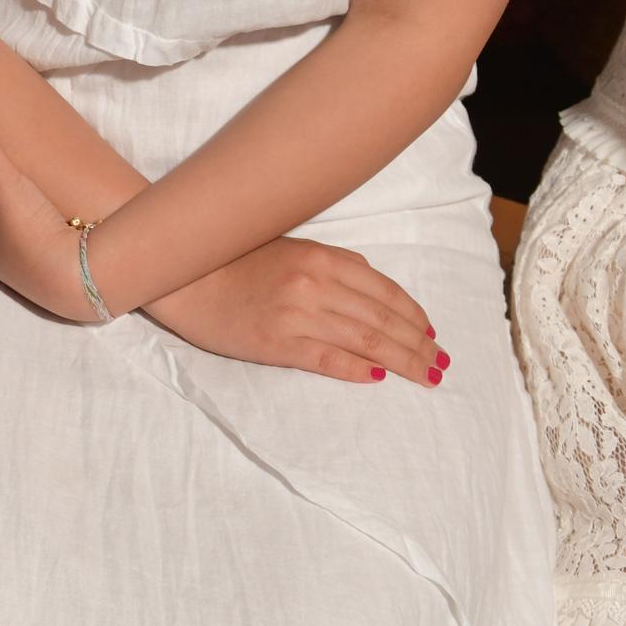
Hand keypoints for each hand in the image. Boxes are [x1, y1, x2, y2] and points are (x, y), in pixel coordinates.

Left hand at [0, 100, 99, 321]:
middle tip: (2, 160)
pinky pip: (21, 235)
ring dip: (6, 204)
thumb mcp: (1, 180)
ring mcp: (5, 260)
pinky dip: (26, 221)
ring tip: (24, 181)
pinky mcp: (31, 267)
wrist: (74, 277)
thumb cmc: (29, 228)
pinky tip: (44, 210)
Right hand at [148, 237, 447, 385]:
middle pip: (382, 318)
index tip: (432, 334)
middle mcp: (315, 284)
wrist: (185, 278)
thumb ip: (333, 264)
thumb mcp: (290, 248)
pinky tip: (379, 377)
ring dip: (403, 360)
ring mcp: (297, 315)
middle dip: (418, 343)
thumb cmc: (237, 261)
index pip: (384, 290)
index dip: (414, 315)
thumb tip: (373, 288)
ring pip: (366, 341)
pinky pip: (329, 360)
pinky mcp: (277, 344)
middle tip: (441, 363)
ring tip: (426, 375)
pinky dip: (358, 369)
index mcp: (321, 257)